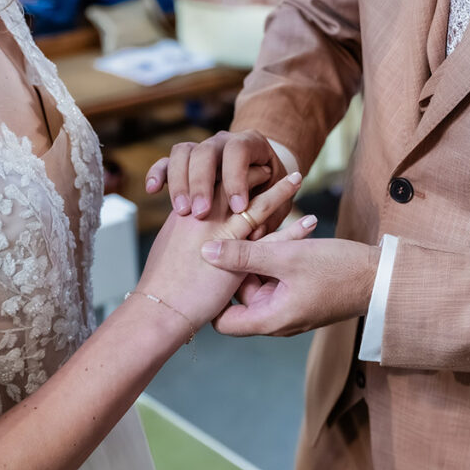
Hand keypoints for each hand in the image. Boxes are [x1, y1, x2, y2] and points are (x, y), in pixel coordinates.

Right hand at [138, 171, 315, 328]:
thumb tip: (186, 222)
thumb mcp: (168, 244)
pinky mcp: (239, 258)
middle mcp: (205, 216)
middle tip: (272, 163)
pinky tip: (309, 221)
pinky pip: (272, 238)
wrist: (160, 306)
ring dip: (280, 191)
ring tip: (296, 179)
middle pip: (235, 184)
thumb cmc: (160, 281)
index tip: (243, 165)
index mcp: (188, 210)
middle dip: (254, 171)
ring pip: (258, 205)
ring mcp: (223, 235)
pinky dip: (293, 229)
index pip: (212, 179)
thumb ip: (182, 229)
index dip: (230, 170)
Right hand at [144, 130, 290, 237]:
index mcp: (251, 143)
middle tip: (202, 212)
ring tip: (182, 211)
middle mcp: (223, 142)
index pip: (238, 151)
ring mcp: (202, 150)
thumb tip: (257, 233)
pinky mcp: (185, 164)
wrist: (257, 180)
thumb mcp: (276, 206)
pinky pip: (166, 163)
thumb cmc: (270, 199)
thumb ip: (269, 217)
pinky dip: (158, 173)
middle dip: (202, 182)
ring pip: (182, 153)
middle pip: (206, 151)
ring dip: (180, 181)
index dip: (237, 177)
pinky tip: (153, 190)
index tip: (239, 208)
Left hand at [200, 237, 380, 336]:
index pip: (222, 321)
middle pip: (239, 296)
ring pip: (258, 282)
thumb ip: (244, 254)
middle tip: (240, 235)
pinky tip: (281, 235)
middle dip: (237, 267)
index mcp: (270, 320)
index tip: (209, 267)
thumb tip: (205, 252)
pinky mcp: (299, 295)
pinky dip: (273, 258)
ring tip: (262, 229)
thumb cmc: (338, 270)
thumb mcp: (287, 257)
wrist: (382, 276)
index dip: (212, 296)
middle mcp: (276, 320)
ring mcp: (288, 308)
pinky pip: (275, 278)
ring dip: (257, 257)